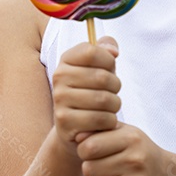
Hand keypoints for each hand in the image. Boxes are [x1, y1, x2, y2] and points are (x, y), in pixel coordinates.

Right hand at [51, 36, 121, 155]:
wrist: (74, 126)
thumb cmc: (91, 90)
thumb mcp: (99, 66)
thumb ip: (106, 48)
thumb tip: (112, 51)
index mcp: (66, 59)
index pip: (92, 52)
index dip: (108, 61)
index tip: (109, 69)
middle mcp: (59, 76)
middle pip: (102, 77)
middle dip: (116, 86)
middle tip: (113, 92)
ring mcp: (59, 99)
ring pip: (104, 100)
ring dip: (115, 105)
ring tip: (109, 107)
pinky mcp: (64, 121)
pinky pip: (100, 119)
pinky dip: (110, 121)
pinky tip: (104, 121)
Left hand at [77, 123, 175, 175]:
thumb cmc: (139, 152)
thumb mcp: (125, 133)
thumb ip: (100, 130)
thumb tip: (77, 136)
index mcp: (131, 140)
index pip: (89, 147)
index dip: (84, 151)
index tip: (92, 152)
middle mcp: (135, 162)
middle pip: (88, 170)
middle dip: (90, 169)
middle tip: (101, 169)